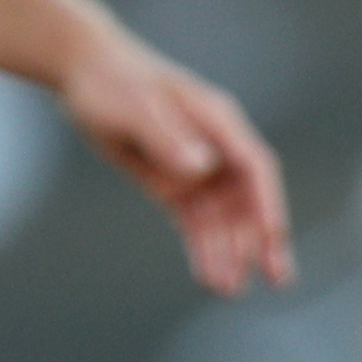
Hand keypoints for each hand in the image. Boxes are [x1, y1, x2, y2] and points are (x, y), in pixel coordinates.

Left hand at [61, 22, 291, 296]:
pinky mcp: (173, 183)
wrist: (85, 72)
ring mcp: (196, 167)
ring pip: (222, 218)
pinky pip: (196, 221)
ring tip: (230, 289)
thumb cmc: (112, 81)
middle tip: (277, 279)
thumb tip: (203, 167)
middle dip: (261, 239)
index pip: (254, 166)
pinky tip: (209, 275)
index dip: (267, 202)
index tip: (274, 237)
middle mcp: (214, 147)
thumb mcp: (136, 106)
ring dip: (230, 252)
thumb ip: (168, 136)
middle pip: (247, 199)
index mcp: (217, 121)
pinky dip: (204, 248)